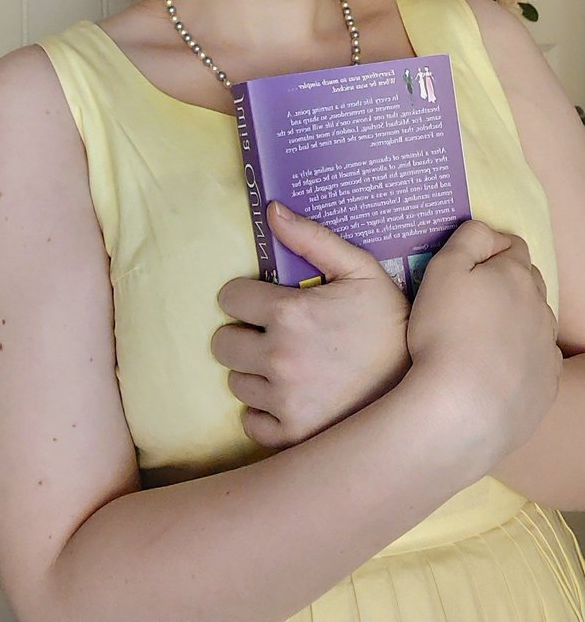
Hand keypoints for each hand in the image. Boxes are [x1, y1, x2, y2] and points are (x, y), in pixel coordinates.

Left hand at [211, 201, 411, 449]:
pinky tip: (292, 398)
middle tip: (273, 335)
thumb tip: (271, 210)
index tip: (265, 303)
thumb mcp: (360, 270)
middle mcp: (278, 357)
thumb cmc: (390, 322)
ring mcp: (283, 401)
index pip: (230, 298)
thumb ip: (312, 238)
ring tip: (289, 366)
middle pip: (222, 343)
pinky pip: (250, 422)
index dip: (246, 297)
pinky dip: (265, 411)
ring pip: (236, 382)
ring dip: (255, 372)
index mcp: (289, 313)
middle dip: (244, 335)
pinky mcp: (290, 436)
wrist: (424, 386)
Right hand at [405, 219, 561, 463]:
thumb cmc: (445, 333)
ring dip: (515, 321)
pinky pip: (537, 360)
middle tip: (470, 301)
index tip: (466, 266)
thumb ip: (468, 239)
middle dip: (506, 283)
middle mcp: (541, 308)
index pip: (513, 246)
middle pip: (528, 282)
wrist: (463, 409)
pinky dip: (520, 358)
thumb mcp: (442, 270)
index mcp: (516, 276)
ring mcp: (547, 348)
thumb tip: (486, 232)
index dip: (490, 249)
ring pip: (535, 321)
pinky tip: (494, 370)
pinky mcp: (546, 385)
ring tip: (480, 338)